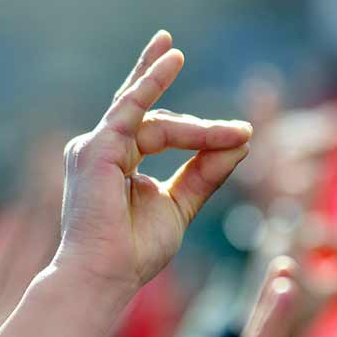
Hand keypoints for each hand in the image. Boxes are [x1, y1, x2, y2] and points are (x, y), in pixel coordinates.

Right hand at [57, 30, 251, 288]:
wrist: (106, 277)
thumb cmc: (134, 251)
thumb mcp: (180, 205)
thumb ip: (204, 172)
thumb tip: (240, 142)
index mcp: (116, 160)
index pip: (154, 126)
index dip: (195, 127)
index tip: (239, 134)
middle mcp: (101, 148)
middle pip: (148, 112)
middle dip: (174, 95)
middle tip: (205, 84)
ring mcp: (96, 146)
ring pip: (156, 121)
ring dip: (199, 128)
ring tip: (236, 132)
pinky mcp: (97, 148)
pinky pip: (130, 108)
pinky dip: (152, 83)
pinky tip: (172, 59)